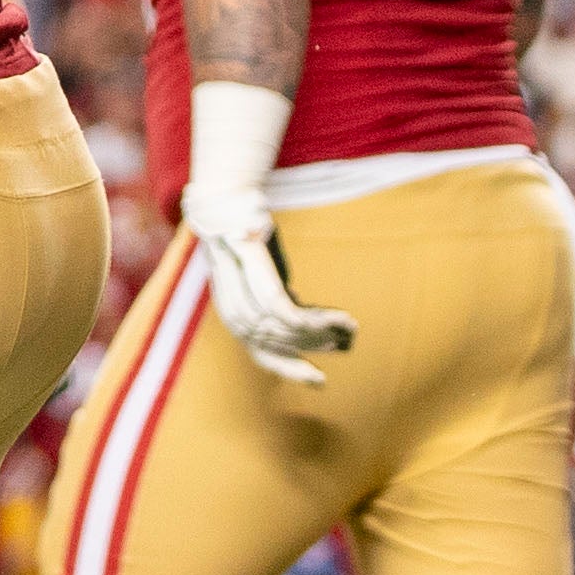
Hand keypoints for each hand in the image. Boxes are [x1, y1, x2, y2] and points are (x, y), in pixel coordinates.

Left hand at [179, 186, 354, 385]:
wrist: (226, 195)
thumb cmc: (248, 236)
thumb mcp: (259, 273)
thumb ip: (273, 299)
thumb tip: (301, 321)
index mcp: (230, 309)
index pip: (257, 351)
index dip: (288, 368)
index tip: (320, 380)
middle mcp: (228, 300)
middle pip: (272, 341)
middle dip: (311, 347)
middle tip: (343, 344)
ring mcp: (234, 281)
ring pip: (279, 327)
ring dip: (319, 333)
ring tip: (348, 329)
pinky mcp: (247, 260)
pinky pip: (281, 307)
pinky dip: (313, 318)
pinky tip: (338, 318)